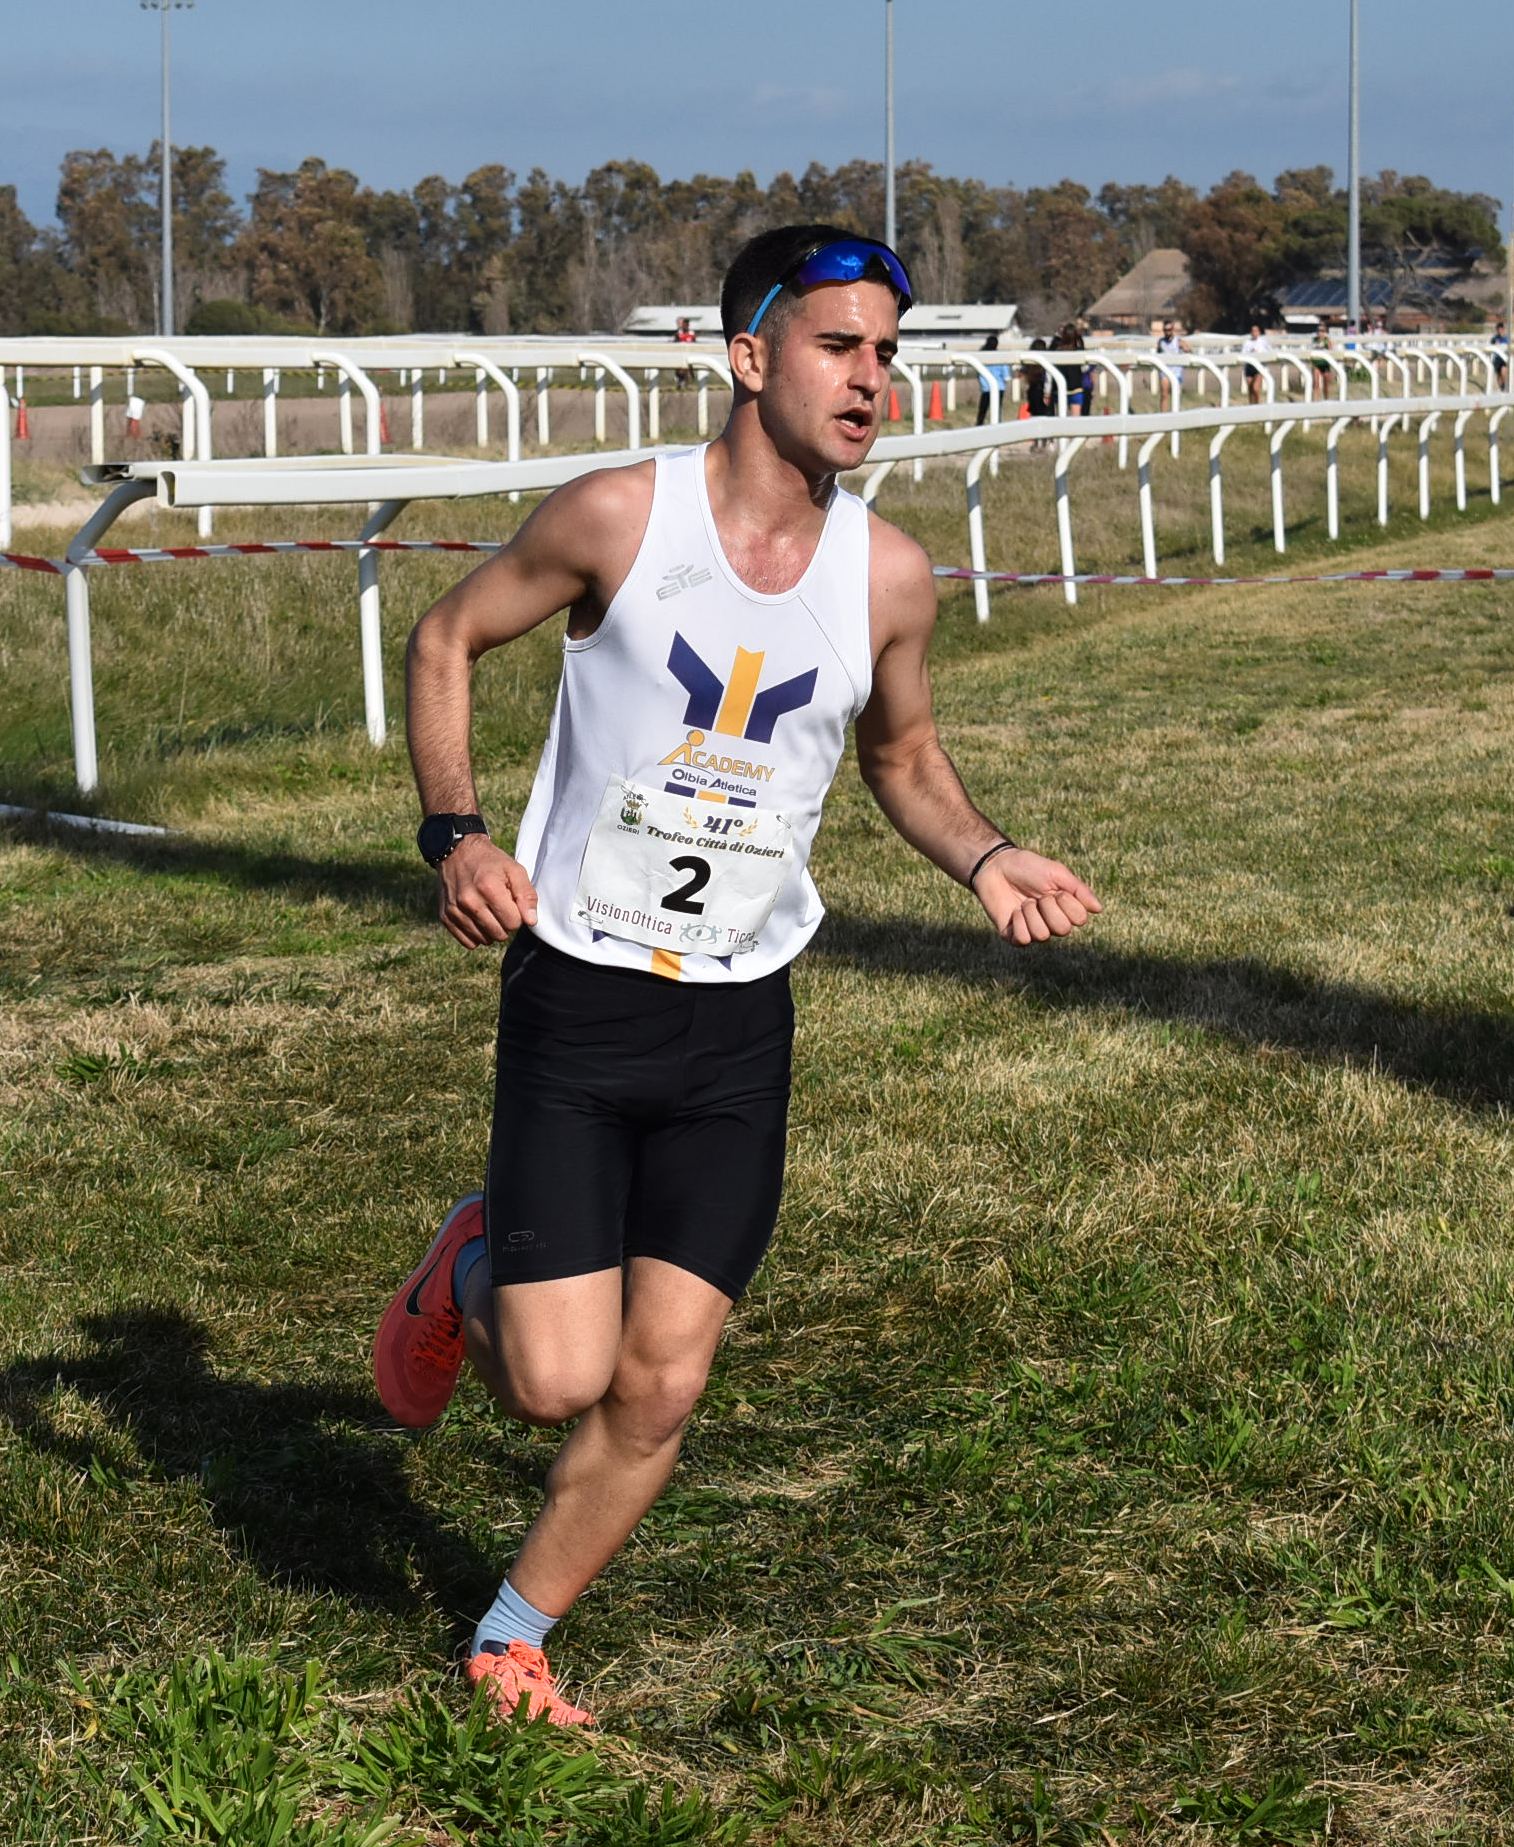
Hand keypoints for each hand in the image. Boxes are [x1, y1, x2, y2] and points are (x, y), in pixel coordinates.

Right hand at [437, 834, 538, 947]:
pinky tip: (477, 919)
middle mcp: (469, 901)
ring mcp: (455, 910)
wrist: (457, 852)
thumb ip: (527, 895)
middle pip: (499, 934)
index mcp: (488, 888)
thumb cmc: (490, 862)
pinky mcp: (445, 917)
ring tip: (488, 910)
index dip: (517, 915)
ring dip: (491, 930)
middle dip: (505, 923)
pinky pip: (468, 942)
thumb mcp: (514, 870)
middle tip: (500, 907)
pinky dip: (476, 934)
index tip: (511, 903)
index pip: (513, 923)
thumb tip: (530, 921)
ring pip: (484, 940)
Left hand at [973, 848, 1101, 946]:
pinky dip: (1018, 922)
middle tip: (1037, 896)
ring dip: (1031, 913)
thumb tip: (1099, 909)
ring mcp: (1034, 931)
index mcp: (1065, 908)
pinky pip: (1024, 940)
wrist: (996, 868)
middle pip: (1063, 930)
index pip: (1079, 920)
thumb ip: (1079, 890)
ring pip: (1042, 935)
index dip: (1067, 903)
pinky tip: (1014, 912)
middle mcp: (1052, 923)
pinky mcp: (1014, 937)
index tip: (1055, 890)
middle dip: (1048, 908)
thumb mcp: (1057, 873)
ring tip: (1023, 902)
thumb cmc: (1028, 867)